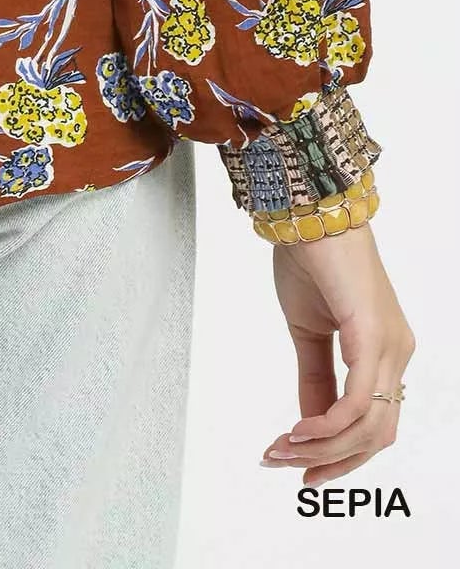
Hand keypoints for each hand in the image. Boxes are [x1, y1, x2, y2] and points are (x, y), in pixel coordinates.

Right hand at [263, 221, 413, 484]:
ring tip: (281, 449)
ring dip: (322, 449)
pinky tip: (299, 431)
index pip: (373, 424)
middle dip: (328, 461)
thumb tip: (310, 424)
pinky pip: (357, 402)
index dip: (337, 455)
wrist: (306, 212)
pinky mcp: (373, 336)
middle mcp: (398, 353)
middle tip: (284, 466)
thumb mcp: (308, 332)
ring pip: (368, 427)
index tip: (298, 468)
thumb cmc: (310, 260)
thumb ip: (315, 379)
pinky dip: (326, 425)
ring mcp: (391, 346)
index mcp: (386, 351)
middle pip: (375, 437)